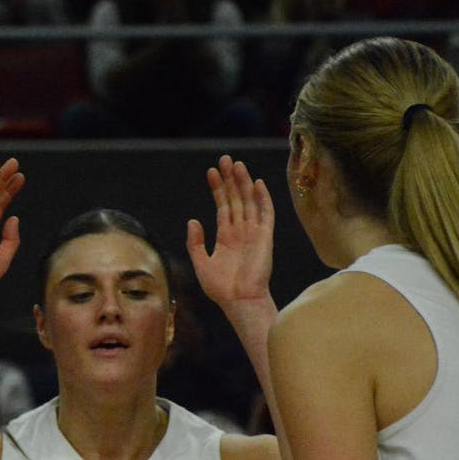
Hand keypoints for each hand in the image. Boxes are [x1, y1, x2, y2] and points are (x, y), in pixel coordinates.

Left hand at [187, 154, 274, 309]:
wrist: (239, 301)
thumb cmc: (221, 288)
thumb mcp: (201, 263)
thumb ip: (195, 242)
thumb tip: (193, 220)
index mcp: (226, 237)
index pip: (223, 206)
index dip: (218, 189)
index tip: (211, 171)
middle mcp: (241, 231)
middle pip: (236, 199)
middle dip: (230, 179)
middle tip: (225, 159)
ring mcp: (254, 232)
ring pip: (249, 201)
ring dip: (244, 183)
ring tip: (236, 164)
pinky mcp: (265, 237)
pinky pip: (265, 213)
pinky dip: (262, 198)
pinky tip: (257, 183)